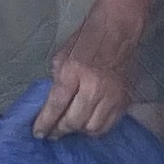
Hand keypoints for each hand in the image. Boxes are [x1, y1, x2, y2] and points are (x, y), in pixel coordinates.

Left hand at [33, 0, 148, 138]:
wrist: (118, 30)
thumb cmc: (87, 39)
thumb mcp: (62, 55)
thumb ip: (57, 80)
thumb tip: (52, 103)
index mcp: (73, 72)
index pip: (56, 105)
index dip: (45, 123)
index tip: (38, 133)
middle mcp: (93, 86)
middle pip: (74, 121)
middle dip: (60, 130)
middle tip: (53, 133)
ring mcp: (111, 95)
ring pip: (92, 128)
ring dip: (79, 131)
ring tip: (71, 128)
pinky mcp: (124, 99)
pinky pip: (109, 124)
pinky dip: (96, 129)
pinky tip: (88, 124)